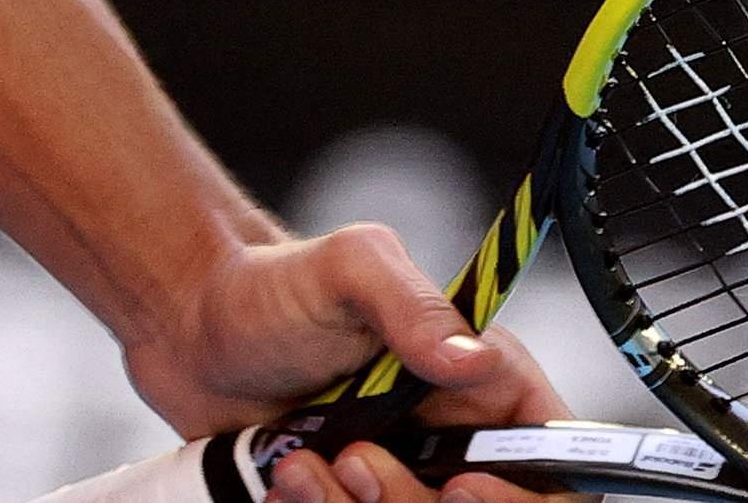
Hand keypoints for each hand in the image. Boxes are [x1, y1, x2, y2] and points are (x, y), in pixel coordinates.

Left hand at [124, 223, 572, 502]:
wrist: (191, 329)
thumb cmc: (274, 286)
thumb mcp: (349, 269)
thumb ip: (412, 303)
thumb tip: (471, 357)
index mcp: (487, 384)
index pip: (555, 463)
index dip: (526, 494)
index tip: (461, 487)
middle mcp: (456, 442)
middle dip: (414, 501)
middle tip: (357, 459)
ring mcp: (404, 480)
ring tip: (303, 458)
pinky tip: (287, 474)